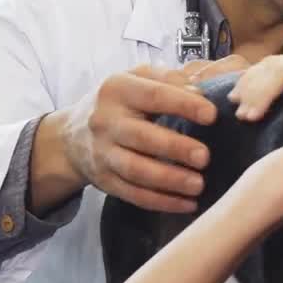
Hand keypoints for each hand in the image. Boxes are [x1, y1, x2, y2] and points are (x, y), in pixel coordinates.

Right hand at [31, 56, 248, 213]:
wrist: (71, 135)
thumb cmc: (118, 102)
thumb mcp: (136, 78)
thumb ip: (167, 79)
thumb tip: (199, 92)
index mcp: (117, 89)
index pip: (153, 95)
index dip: (184, 104)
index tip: (211, 115)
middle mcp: (105, 121)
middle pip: (141, 136)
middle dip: (175, 148)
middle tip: (205, 157)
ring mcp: (102, 153)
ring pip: (136, 170)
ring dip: (170, 180)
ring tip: (199, 185)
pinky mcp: (103, 180)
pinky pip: (133, 194)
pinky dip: (161, 201)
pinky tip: (187, 204)